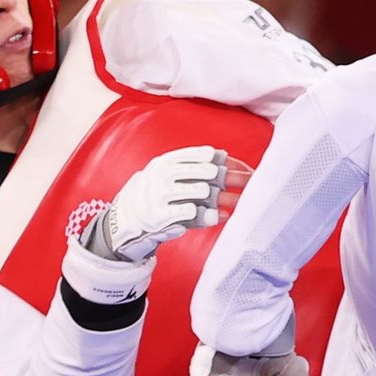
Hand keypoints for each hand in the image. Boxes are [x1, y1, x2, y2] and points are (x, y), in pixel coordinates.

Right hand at [82, 146, 250, 263]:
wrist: (124, 219)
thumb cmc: (155, 194)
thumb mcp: (168, 174)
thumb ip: (193, 167)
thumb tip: (226, 157)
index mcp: (167, 160)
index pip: (204, 155)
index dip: (229, 162)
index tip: (248, 171)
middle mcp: (163, 174)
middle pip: (208, 172)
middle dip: (234, 179)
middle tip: (251, 186)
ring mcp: (159, 194)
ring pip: (202, 191)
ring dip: (224, 197)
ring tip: (237, 202)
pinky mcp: (159, 215)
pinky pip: (191, 212)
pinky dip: (209, 215)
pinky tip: (219, 216)